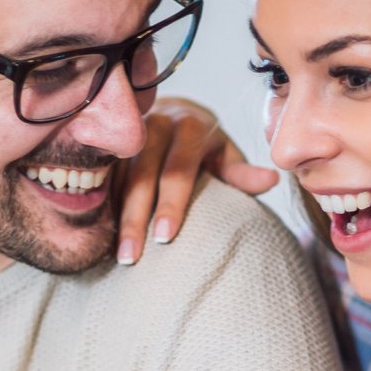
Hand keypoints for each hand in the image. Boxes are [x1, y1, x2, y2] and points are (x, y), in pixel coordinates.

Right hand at [116, 97, 280, 265]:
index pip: (178, 170)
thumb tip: (271, 180)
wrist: (173, 112)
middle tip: (131, 258)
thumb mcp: (225, 154)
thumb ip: (241, 172)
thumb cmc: (207, 145)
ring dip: (113, 216)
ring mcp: (128, 134)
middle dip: (135, 219)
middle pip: (141, 177)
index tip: (164, 239)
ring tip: (113, 254)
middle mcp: (156, 125)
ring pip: (116, 178)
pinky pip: (101, 177)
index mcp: (190, 126)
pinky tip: (99, 235)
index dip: (170, 205)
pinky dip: (100, 206)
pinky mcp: (108, 144)